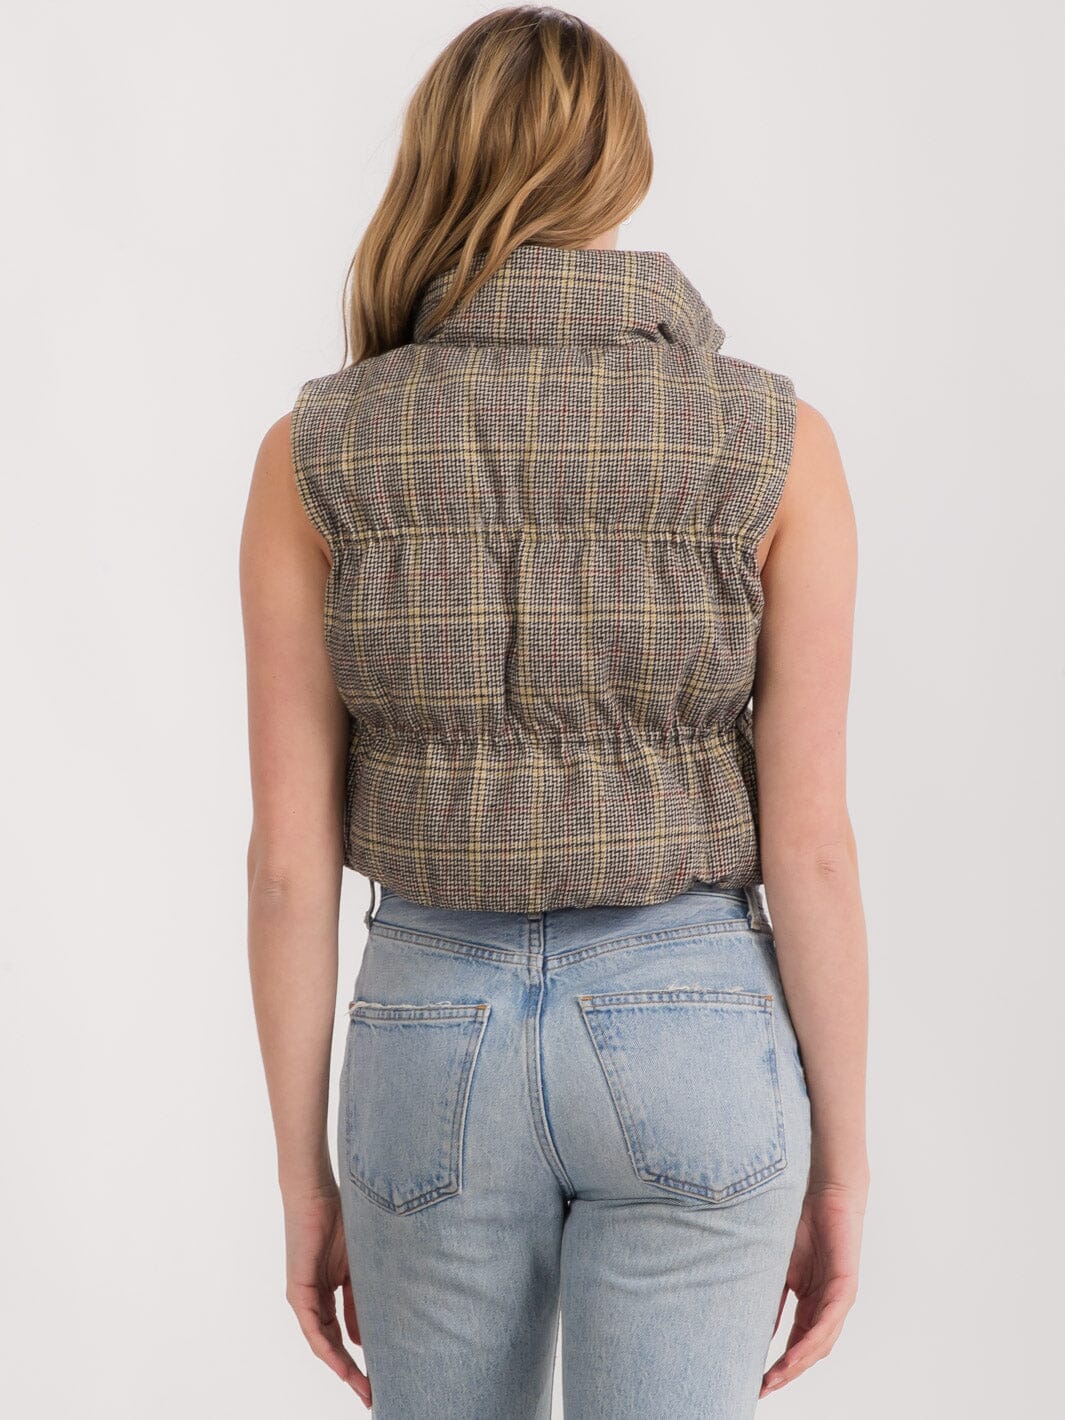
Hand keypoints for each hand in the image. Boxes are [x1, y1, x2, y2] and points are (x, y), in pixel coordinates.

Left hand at [283, 1183, 371, 1408]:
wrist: (316, 1193)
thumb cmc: (338, 1220)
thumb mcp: (356, 1267)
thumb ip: (358, 1300)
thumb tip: (364, 1338)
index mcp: (326, 1294)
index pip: (342, 1335)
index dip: (358, 1359)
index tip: (376, 1378)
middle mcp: (312, 1300)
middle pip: (332, 1345)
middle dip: (352, 1371)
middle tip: (372, 1392)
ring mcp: (303, 1297)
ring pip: (322, 1342)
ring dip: (341, 1366)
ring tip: (361, 1385)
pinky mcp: (298, 1290)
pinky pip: (313, 1327)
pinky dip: (326, 1347)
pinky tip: (341, 1362)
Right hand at [760, 1180, 866, 1397]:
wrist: (823, 1190)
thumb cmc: (800, 1222)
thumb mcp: (778, 1265)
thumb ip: (770, 1295)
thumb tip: (752, 1327)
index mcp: (811, 1302)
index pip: (796, 1343)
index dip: (779, 1365)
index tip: (757, 1381)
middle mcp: (827, 1306)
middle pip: (809, 1350)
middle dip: (787, 1372)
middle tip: (764, 1388)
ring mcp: (838, 1298)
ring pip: (820, 1342)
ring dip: (798, 1363)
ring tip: (776, 1377)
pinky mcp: (845, 1287)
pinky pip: (829, 1321)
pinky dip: (812, 1340)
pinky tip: (797, 1354)